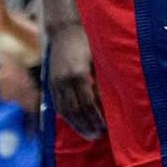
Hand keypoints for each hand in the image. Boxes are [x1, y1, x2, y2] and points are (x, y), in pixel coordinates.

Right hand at [48, 22, 105, 139]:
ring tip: (88, 135)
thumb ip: (103, 75)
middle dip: (86, 125)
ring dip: (76, 124)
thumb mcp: (98, 55)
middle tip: (97, 136)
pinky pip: (57, 104)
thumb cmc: (87, 40)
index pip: (87, 102)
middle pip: (75, 110)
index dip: (95, 117)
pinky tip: (75, 123)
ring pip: (64, 110)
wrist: (64, 30)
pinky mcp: (50, 83)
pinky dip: (66, 116)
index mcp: (78, 73)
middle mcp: (64, 80)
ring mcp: (55, 82)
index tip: (105, 126)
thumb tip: (116, 96)